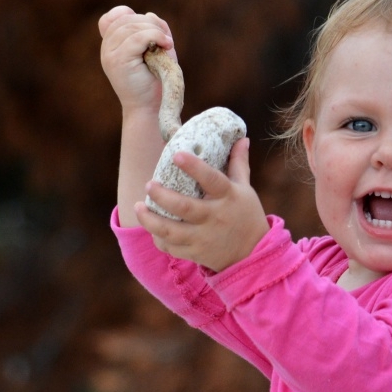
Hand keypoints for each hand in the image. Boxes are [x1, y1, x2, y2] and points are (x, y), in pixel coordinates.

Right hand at [98, 5, 172, 115]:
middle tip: (166, 41)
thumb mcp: (157, 50)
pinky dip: (155, 36)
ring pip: (131, 26)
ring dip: (155, 31)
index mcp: (112, 45)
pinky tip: (167, 45)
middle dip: (151, 24)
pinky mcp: (117, 61)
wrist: (151, 108)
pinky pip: (136, 38)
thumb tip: (150, 15)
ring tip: (167, 45)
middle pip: (126, 19)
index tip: (151, 30)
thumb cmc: (156, 81)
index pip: (115, 16)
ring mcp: (109, 54)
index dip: (132, 15)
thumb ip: (153, 30)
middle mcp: (107, 48)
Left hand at [135, 138, 268, 271]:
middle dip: (162, 196)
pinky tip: (150, 228)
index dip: (194, 167)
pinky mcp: (196, 253)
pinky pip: (172, 247)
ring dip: (151, 221)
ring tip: (138, 207)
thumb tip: (242, 138)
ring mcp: (204, 238)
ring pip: (171, 231)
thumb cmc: (246, 214)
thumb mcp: (245, 188)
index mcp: (228, 196)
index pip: (211, 179)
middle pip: (184, 207)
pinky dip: (158, 239)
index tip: (176, 155)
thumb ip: (238, 163)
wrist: (253, 252)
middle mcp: (215, 217)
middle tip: (149, 184)